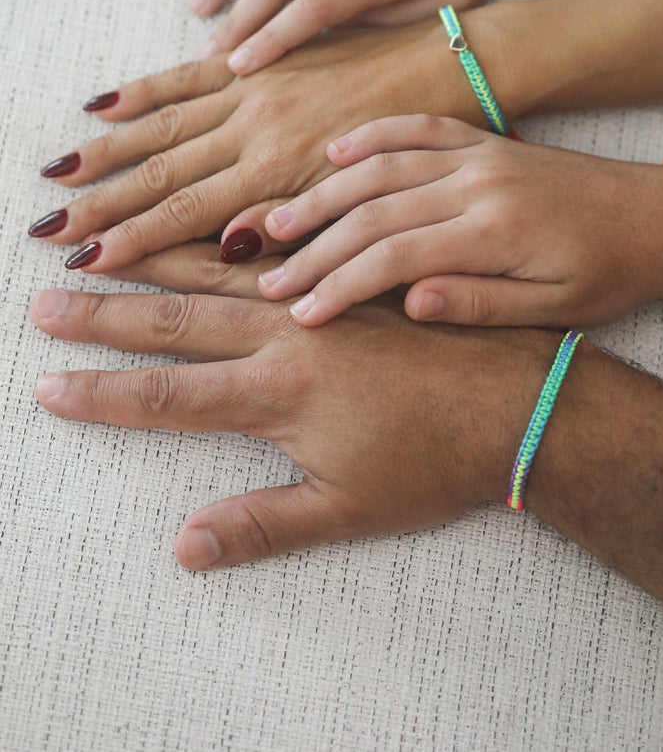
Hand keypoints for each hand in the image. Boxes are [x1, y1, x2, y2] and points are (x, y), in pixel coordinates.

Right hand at [29, 23, 492, 274]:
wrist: (464, 65)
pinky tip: (103, 102)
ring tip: (56, 173)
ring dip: (107, 151)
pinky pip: (192, 71)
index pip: (189, 215)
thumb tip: (236, 254)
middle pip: (163, 172)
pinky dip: (145, 89)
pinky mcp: (268, 57)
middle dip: (102, 204)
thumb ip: (309, 233)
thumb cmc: (418, 146)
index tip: (84, 262)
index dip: (132, 242)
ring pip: (165, 124)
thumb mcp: (379, 205)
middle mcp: (258, 129)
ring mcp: (258, 89)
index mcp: (284, 173)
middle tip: (46, 227)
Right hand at [29, 248, 554, 568]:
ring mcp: (324, 294)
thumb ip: (263, 524)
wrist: (523, 400)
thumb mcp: (352, 510)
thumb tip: (183, 547)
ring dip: (161, 255)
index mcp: (281, 394)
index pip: (168, 395)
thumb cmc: (440, 461)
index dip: (102, 392)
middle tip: (48, 299)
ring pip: (227, 265)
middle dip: (107, 312)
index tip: (48, 385)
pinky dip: (245, 221)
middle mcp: (292, 333)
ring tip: (109, 240)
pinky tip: (220, 205)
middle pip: (179, 317)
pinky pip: (291, 234)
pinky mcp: (356, 269)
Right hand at [254, 116, 662, 326]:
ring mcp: (478, 155)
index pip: (395, 257)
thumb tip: (408, 303)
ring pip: (383, 167)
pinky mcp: (482, 140)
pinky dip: (373, 137)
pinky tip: (334, 152)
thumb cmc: (607, 272)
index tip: (298, 311)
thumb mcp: (555, 307)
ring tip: (277, 219)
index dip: (339, 285)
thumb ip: (480, 304)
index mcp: (494, 232)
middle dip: (314, 245)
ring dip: (324, 193)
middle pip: (374, 212)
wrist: (655, 216)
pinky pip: (418, 129)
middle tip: (263, 273)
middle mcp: (477, 184)